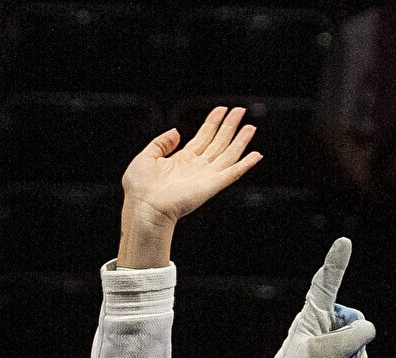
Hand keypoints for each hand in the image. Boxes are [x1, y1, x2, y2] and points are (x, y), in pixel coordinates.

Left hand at [117, 106, 259, 268]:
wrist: (144, 208)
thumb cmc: (140, 189)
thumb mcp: (146, 156)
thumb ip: (161, 142)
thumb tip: (175, 131)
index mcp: (181, 161)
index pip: (202, 138)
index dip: (213, 123)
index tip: (221, 110)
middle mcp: (196, 168)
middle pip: (218, 143)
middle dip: (229, 126)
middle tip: (240, 111)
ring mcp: (205, 177)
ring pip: (228, 154)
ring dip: (240, 140)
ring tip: (250, 126)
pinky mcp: (212, 185)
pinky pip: (232, 173)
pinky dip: (245, 165)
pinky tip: (255, 155)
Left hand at [260, 237, 377, 357]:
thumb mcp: (322, 357)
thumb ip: (349, 340)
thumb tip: (369, 330)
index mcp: (312, 315)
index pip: (326, 283)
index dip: (336, 262)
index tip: (344, 242)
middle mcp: (322, 321)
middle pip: (356, 320)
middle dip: (354, 345)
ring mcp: (331, 338)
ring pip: (360, 340)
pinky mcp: (337, 354)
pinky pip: (359, 355)